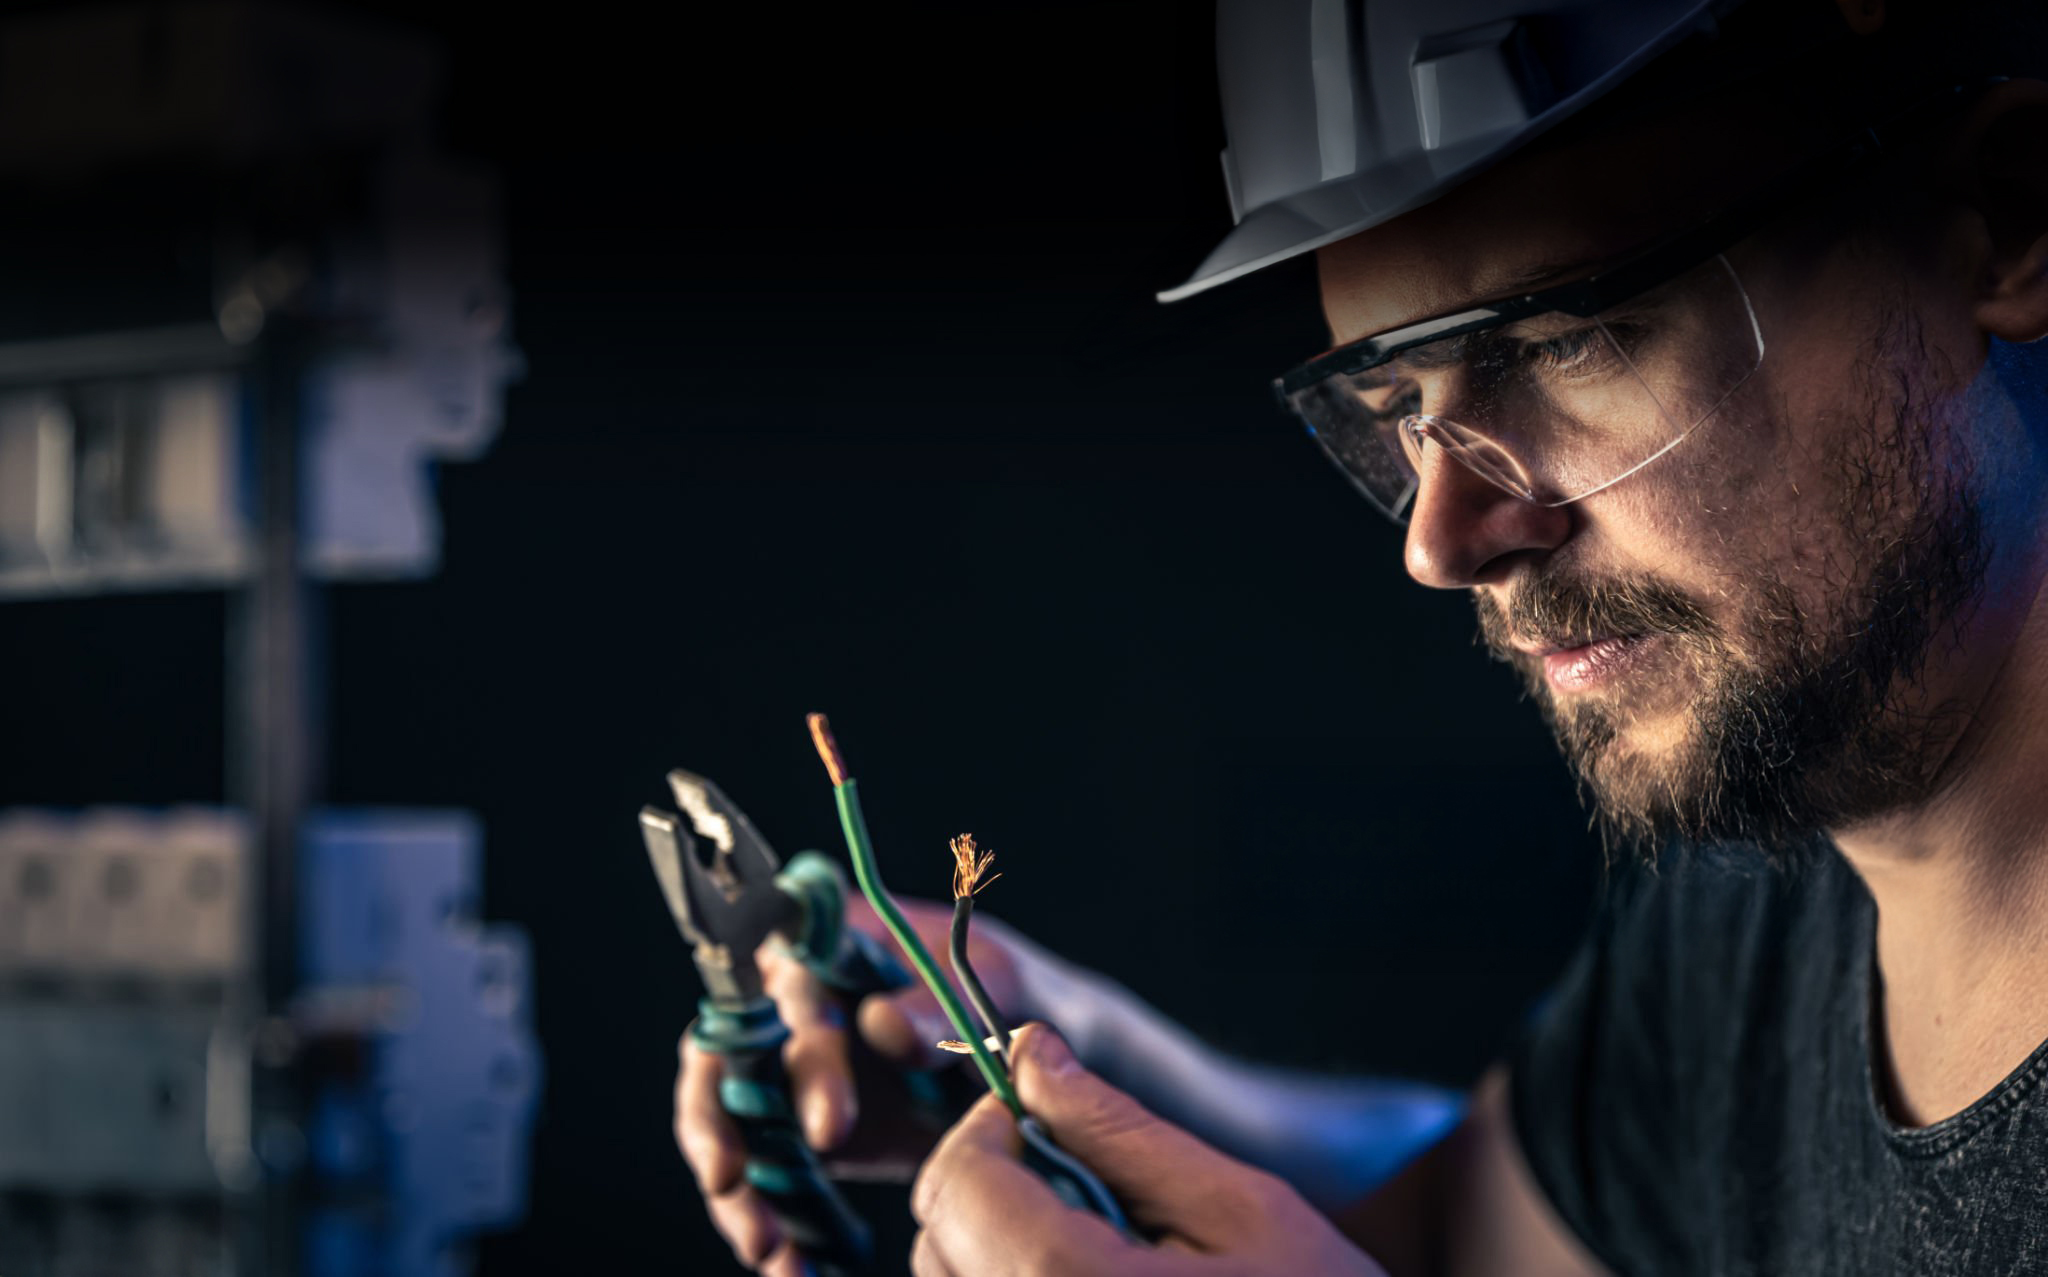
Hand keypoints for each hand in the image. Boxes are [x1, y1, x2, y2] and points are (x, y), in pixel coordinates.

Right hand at [675, 891, 1032, 1274]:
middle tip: (746, 1187)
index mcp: (826, 942)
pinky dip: (770, 1222)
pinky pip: (761, 1174)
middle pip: (728, 1055)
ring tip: (765, 1249)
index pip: (791, 989)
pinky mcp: (788, 1125)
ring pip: (724, 1120)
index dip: (798, 1057)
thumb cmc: (995, 985)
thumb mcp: (986, 978)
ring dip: (734, 1188)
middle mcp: (784, 999)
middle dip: (729, 1127)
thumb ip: (936, 1003)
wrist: (1016, 1044)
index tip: (829, 1130)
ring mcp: (780, 1065)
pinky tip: (794, 1268)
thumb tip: (882, 1027)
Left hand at [910, 1025, 1390, 1276]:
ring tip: (1104, 1249)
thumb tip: (1025, 1051)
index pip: (957, 1180)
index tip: (1051, 1119)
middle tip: (1086, 1185)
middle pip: (937, 1240)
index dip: (993, 1127)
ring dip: (998, 1247)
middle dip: (992, 1188)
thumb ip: (1118, 1128)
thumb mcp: (1239, 1208)